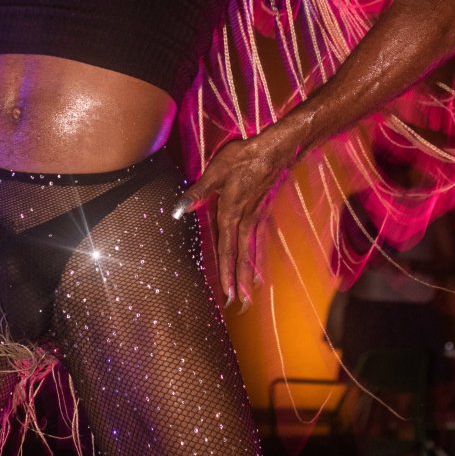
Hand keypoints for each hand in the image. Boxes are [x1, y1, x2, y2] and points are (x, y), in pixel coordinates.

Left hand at [173, 127, 293, 305]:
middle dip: (238, 281)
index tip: (226, 292)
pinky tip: (257, 268)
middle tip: (240, 304)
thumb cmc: (243, 157)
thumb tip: (178, 208)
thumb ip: (198, 191)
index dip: (225, 270)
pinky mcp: (262, 212)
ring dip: (248, 274)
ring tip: (249, 295)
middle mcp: (244, 220)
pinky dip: (257, 258)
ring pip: (250, 252)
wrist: (275, 150)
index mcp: (230, 211)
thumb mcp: (216, 170)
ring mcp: (256, 218)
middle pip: (240, 256)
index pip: (226, 247)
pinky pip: (259, 241)